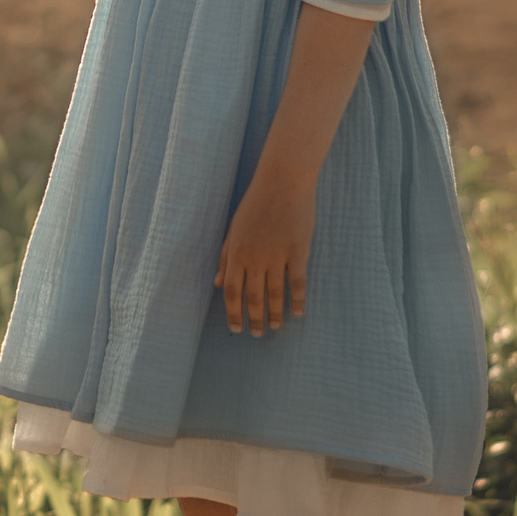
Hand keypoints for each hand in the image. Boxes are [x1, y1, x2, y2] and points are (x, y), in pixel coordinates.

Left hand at [215, 167, 315, 334]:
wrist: (282, 181)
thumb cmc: (255, 203)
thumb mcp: (234, 229)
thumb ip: (225, 258)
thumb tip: (218, 284)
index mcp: (237, 252)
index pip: (232, 291)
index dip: (233, 313)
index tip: (237, 328)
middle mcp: (256, 258)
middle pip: (253, 296)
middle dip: (254, 319)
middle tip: (258, 334)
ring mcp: (278, 255)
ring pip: (276, 293)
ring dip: (275, 313)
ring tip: (276, 327)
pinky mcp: (298, 251)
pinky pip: (298, 282)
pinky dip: (298, 300)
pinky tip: (297, 313)